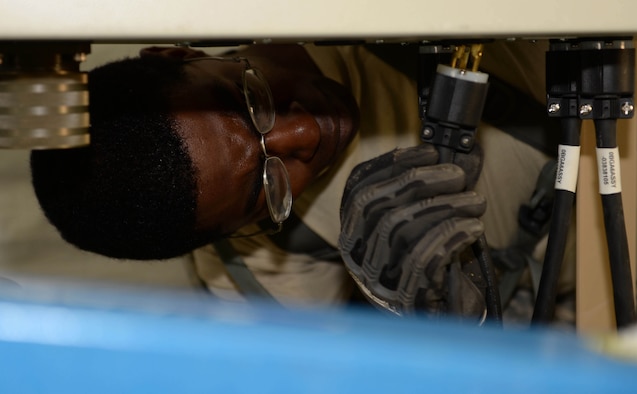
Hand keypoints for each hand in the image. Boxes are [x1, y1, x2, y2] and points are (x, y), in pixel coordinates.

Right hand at [339, 143, 486, 318]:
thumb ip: (412, 197)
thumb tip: (444, 160)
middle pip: (378, 206)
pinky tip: (472, 228)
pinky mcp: (402, 295)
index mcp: (352, 230)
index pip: (360, 188)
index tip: (430, 152)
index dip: (394, 164)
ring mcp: (375, 275)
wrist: (428, 320)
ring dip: (444, 208)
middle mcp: (356, 253)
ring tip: (474, 202)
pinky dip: (451, 237)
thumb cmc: (419, 267)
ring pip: (401, 230)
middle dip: (421, 181)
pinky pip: (423, 258)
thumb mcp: (405, 228)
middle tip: (457, 175)